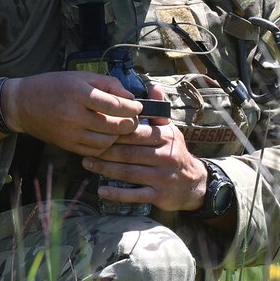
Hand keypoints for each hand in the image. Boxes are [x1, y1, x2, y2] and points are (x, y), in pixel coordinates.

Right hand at [0, 72, 147, 157]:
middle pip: (113, 126)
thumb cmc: (53, 86)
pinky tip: (107, 137)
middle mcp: (74, 115)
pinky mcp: (67, 145)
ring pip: (106, 142)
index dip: (131, 107)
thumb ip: (107, 84)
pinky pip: (94, 151)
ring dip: (118, 136)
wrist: (22, 104)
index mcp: (78, 94)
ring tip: (120, 128)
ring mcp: (70, 133)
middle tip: (133, 118)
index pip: (115, 105)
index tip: (138, 106)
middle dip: (129, 123)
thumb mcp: (80, 76)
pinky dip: (105, 146)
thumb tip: (130, 97)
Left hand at [82, 87, 207, 211]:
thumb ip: (158, 111)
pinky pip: (135, 194)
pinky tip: (101, 189)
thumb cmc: (176, 153)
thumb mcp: (171, 130)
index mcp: (165, 138)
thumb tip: (152, 85)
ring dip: (105, 169)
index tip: (96, 130)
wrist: (194, 183)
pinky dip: (117, 193)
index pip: (135, 133)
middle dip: (104, 151)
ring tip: (87, 163)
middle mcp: (165, 156)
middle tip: (86, 148)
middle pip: (128, 153)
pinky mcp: (159, 195)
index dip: (114, 132)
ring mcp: (162, 177)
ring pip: (128, 172)